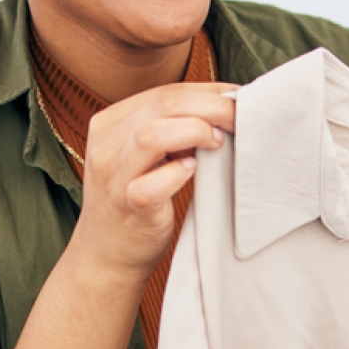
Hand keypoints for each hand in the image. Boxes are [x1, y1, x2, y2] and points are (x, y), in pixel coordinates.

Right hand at [72, 82, 237, 280]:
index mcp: (111, 123)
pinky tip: (192, 172)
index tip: (241, 99)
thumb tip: (226, 107)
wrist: (105, 255)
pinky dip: (176, 175)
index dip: (209, 92)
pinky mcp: (126, 207)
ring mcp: (113, 177)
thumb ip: (173, 130)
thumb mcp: (148, 155)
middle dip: (213, 107)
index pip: (166, 93)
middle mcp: (106, 144)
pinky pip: (149, 186)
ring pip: (151, 135)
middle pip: (164, 105)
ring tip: (219, 143)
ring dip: (195, 131)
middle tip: (243, 118)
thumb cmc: (138, 201)